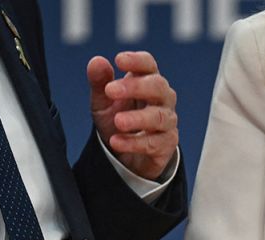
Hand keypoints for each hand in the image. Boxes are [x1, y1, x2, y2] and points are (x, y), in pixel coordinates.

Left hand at [87, 52, 178, 180]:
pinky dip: (134, 143)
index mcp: (147, 81)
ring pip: (159, 116)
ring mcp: (167, 121)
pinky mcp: (167, 143)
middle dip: (135, 87)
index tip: (119, 60)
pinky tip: (117, 141)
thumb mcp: (102, 101)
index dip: (136, 61)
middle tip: (111, 90)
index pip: (148, 65)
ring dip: (137, 118)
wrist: (127, 155)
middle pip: (158, 86)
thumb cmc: (118, 119)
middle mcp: (162, 98)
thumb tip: (97, 61)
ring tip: (118, 121)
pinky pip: (155, 142)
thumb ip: (99, 82)